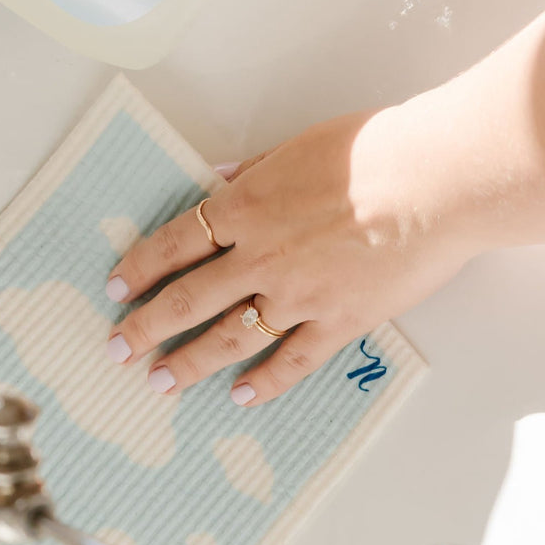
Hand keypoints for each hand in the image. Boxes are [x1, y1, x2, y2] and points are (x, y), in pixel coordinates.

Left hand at [104, 7, 544, 405]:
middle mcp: (260, 257)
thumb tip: (219, 177)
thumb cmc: (367, 151)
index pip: (174, 244)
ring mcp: (297, 295)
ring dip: (190, 362)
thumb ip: (253, 170)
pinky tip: (241, 396)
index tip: (114, 288)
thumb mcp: (294, 148)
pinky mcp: (339, 321)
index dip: (139, 268)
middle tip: (118, 348)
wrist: (430, 182)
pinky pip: (293, 360)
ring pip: (230, 337)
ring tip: (160, 381)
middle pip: (188, 298)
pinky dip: (265, 382)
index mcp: (244, 208)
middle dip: (146, 326)